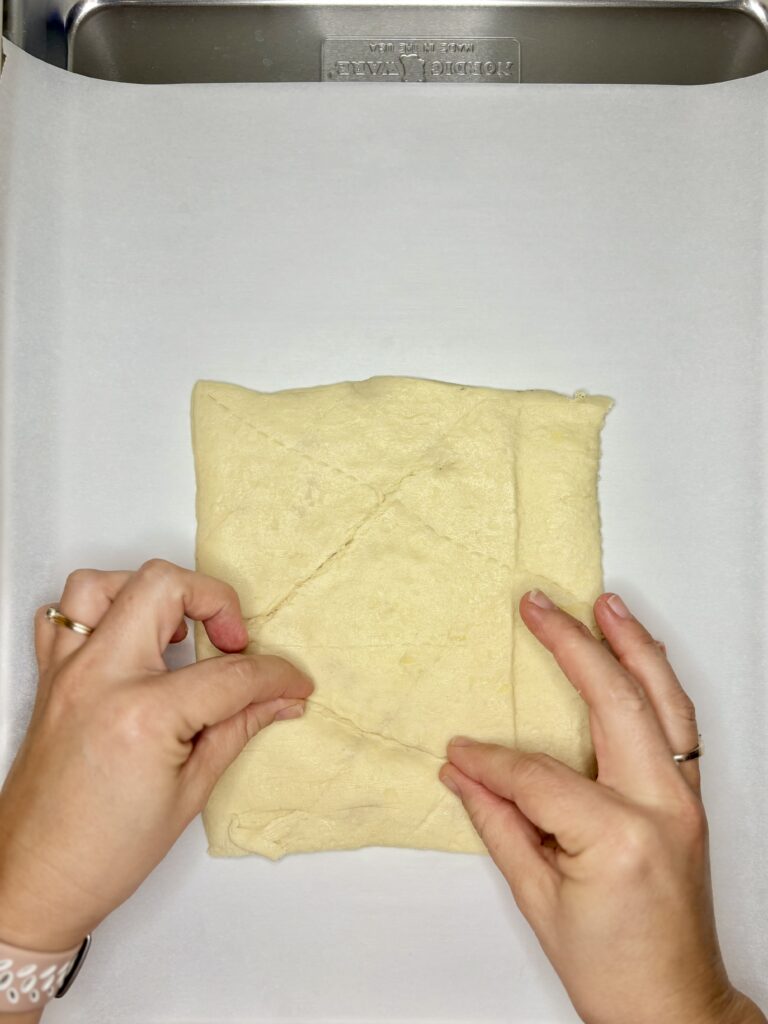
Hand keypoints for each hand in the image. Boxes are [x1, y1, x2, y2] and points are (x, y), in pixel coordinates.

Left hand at [0, 560, 312, 957]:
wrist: (37, 881)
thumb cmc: (105, 852)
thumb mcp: (192, 791)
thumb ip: (239, 727)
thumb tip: (280, 700)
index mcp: (142, 714)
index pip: (229, 673)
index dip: (275, 676)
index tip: (293, 683)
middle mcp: (99, 678)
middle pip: (165, 588)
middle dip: (216, 600)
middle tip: (234, 641)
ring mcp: (67, 673)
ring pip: (103, 583)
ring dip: (152, 594)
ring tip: (178, 629)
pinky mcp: (50, 678)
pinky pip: (64, 614)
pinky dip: (101, 610)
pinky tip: (129, 637)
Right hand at [440, 591, 765, 1023]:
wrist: (673, 1009)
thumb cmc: (613, 972)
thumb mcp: (538, 899)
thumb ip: (499, 821)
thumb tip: (463, 771)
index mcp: (619, 835)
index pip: (539, 774)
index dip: (491, 761)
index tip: (460, 750)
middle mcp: (663, 806)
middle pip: (616, 702)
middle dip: (574, 644)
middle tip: (538, 605)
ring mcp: (686, 799)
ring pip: (664, 700)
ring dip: (634, 645)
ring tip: (605, 604)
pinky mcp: (691, 799)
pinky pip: (677, 724)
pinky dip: (656, 681)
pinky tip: (635, 656)